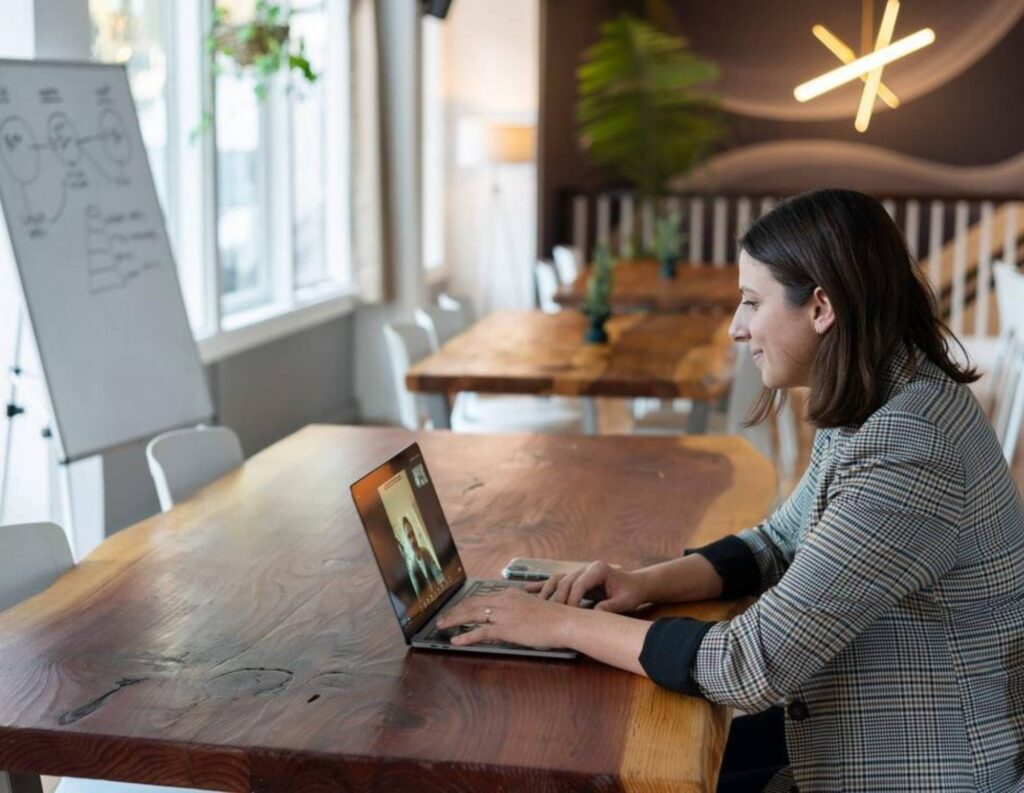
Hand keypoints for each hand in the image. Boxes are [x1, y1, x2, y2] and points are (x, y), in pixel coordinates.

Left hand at [435, 588, 576, 648]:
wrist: (564, 621)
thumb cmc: (553, 617)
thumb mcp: (533, 607)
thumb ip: (519, 608)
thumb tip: (511, 616)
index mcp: (510, 594)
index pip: (482, 598)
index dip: (466, 604)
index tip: (456, 609)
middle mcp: (504, 600)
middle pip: (472, 603)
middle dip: (454, 611)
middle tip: (442, 618)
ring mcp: (504, 614)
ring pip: (471, 615)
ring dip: (454, 620)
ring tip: (442, 626)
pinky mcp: (506, 628)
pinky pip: (481, 632)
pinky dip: (466, 636)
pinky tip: (456, 640)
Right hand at [530, 561, 646, 612]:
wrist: (635, 584)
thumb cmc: (631, 593)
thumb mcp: (625, 601)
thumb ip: (610, 607)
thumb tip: (594, 614)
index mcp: (598, 569)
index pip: (579, 583)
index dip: (572, 599)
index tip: (569, 615)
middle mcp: (585, 567)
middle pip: (565, 582)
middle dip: (558, 599)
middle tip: (552, 616)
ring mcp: (578, 571)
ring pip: (557, 580)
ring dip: (546, 592)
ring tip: (537, 606)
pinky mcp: (575, 578)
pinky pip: (555, 581)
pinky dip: (542, 586)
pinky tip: (528, 590)